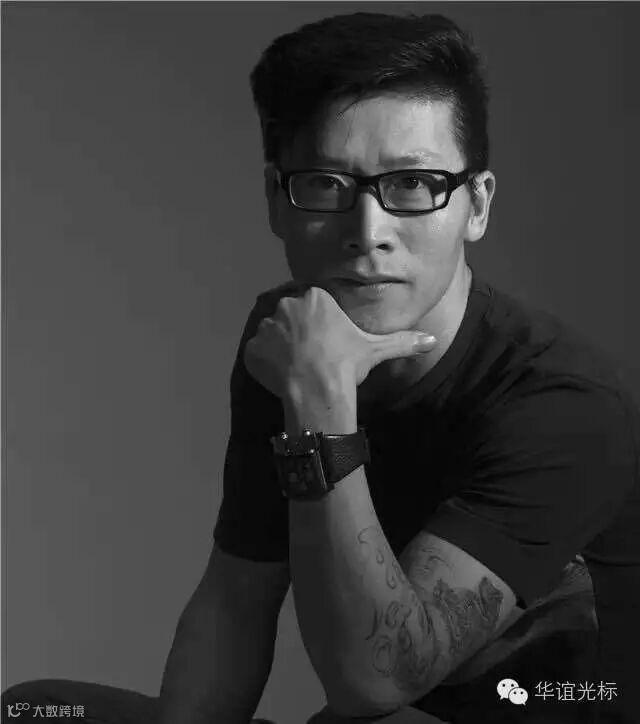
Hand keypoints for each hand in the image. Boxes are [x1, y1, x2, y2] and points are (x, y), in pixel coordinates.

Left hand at [243, 286, 435, 401]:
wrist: (318, 391)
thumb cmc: (347, 364)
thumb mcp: (377, 349)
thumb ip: (402, 341)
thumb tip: (432, 341)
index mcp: (314, 297)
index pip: (312, 303)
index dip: (318, 323)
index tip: (326, 341)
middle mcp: (285, 305)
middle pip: (290, 315)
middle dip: (298, 332)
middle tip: (312, 355)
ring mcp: (265, 327)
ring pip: (272, 334)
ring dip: (280, 347)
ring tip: (296, 367)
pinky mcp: (251, 349)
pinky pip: (257, 353)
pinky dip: (265, 363)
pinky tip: (282, 376)